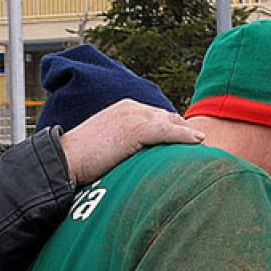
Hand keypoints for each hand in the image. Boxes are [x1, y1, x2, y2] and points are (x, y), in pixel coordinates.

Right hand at [59, 99, 204, 184]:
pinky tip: (198, 141)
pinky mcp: (135, 129)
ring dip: (188, 134)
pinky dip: (184, 135)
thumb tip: (137, 162)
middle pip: (168, 116)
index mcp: (124, 109)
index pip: (157, 116)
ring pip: (170, 122)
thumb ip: (125, 147)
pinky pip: (167, 130)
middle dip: (184, 130)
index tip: (187, 141)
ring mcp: (133, 116)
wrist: (64, 161)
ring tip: (205, 146)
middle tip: (201, 144)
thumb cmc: (81, 160)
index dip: (174, 128)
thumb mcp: (107, 147)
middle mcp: (131, 107)